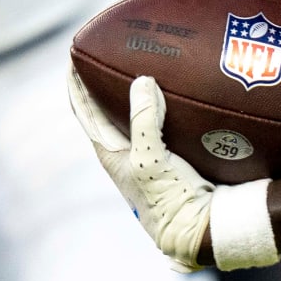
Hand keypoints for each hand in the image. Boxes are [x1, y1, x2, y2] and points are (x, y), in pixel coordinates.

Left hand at [71, 72, 278, 272]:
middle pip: (105, 108)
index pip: (84, 110)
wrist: (205, 230)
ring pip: (134, 113)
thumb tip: (142, 81)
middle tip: (108, 50)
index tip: (75, 54)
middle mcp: (124, 151)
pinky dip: (163, 103)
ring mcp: (148, 153)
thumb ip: (144, 120)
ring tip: (139, 61)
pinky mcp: (173, 155)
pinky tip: (175, 88)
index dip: (76, 83)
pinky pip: (162, 120)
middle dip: (103, 81)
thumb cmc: (170, 199)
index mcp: (109, 152)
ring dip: (133, 90)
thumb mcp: (150, 159)